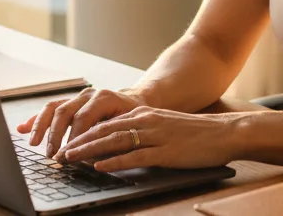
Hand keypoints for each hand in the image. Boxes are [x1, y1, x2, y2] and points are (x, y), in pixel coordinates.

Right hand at [15, 88, 146, 157]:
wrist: (136, 101)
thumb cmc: (133, 118)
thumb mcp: (128, 127)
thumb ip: (111, 138)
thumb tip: (93, 155)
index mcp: (104, 98)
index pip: (83, 118)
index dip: (74, 138)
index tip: (68, 156)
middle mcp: (88, 94)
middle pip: (64, 111)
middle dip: (55, 135)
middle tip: (51, 155)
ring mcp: (77, 97)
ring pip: (53, 108)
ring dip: (41, 126)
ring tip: (34, 144)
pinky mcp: (70, 102)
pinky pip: (49, 109)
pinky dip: (35, 119)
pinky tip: (22, 129)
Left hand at [55, 106, 241, 171]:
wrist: (224, 132)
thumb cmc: (195, 133)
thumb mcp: (163, 126)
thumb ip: (141, 132)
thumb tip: (118, 144)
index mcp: (143, 115)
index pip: (105, 123)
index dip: (82, 134)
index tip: (64, 144)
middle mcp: (145, 121)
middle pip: (103, 130)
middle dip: (77, 142)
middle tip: (58, 153)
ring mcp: (155, 135)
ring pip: (113, 141)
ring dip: (88, 151)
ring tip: (70, 159)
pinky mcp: (165, 151)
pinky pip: (134, 156)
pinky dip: (114, 161)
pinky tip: (99, 166)